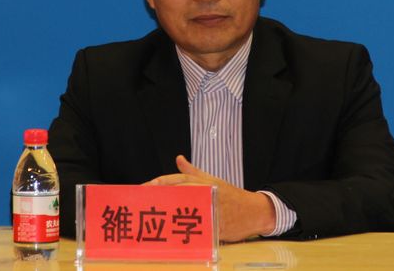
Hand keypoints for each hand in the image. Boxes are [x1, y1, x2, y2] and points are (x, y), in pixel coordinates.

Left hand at [144, 155, 275, 241]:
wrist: (254, 211)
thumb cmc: (231, 196)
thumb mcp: (212, 180)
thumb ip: (193, 172)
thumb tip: (179, 159)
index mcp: (204, 182)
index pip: (177, 180)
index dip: (159, 183)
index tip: (143, 188)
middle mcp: (206, 193)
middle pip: (177, 194)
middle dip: (158, 198)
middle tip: (140, 204)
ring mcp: (211, 209)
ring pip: (185, 211)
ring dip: (166, 215)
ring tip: (149, 218)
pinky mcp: (216, 225)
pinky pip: (198, 228)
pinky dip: (185, 231)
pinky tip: (171, 234)